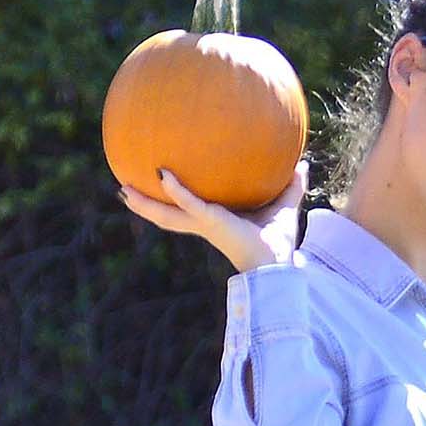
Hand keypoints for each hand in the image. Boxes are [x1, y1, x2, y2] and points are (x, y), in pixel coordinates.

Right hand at [117, 161, 304, 273]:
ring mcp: (205, 224)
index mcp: (215, 222)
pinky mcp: (211, 222)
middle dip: (146, 205)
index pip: (189, 212)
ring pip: (167, 215)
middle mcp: (205, 225)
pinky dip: (176, 190)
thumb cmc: (280, 241)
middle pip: (168, 216)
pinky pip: (188, 203)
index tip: (158, 188)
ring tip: (123, 189)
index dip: (172, 200)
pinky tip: (163, 174)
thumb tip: (302, 163)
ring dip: (145, 203)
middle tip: (125, 190)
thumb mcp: (284, 206)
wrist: (279, 262)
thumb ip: (291, 185)